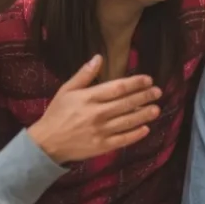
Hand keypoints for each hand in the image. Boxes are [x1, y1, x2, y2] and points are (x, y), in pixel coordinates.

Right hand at [28, 55, 162, 163]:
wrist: (46, 143)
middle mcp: (97, 113)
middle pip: (126, 103)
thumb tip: (98, 57)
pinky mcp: (102, 146)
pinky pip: (123, 139)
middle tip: (158, 92)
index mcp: (89, 98)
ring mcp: (100, 131)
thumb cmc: (57, 114)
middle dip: (144, 97)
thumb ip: (84, 75)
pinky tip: (145, 129)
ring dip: (144, 115)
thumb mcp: (66, 90)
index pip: (118, 88)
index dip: (135, 83)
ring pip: (128, 121)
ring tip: (156, 109)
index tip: (148, 79)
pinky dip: (135, 134)